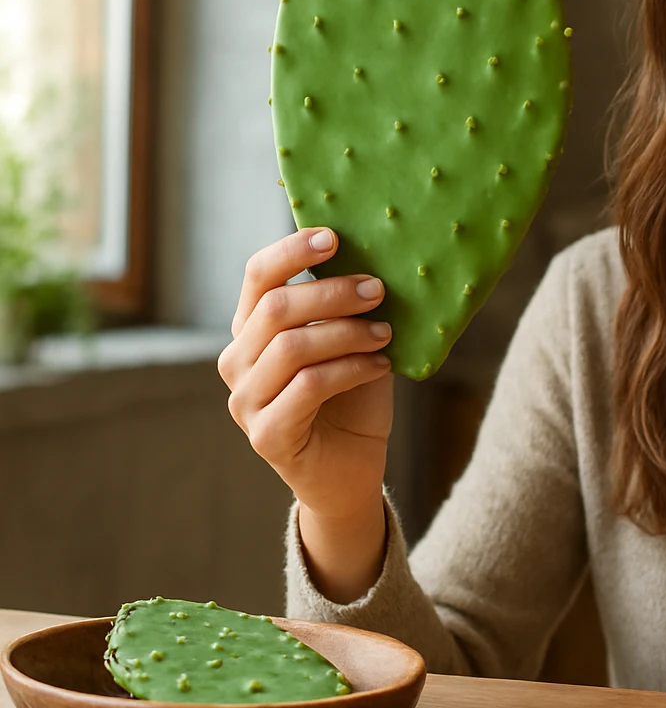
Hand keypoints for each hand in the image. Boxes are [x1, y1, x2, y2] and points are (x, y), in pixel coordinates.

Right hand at [218, 227, 393, 524]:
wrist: (350, 470)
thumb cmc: (352, 398)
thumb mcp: (351, 342)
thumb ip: (346, 308)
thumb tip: (375, 258)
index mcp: (252, 330)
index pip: (258, 276)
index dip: (292, 251)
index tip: (334, 237)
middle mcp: (238, 362)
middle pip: (276, 308)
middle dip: (332, 292)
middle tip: (378, 289)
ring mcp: (245, 401)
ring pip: (293, 347)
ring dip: (347, 333)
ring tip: (386, 333)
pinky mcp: (266, 435)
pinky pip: (308, 387)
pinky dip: (351, 369)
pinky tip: (381, 366)